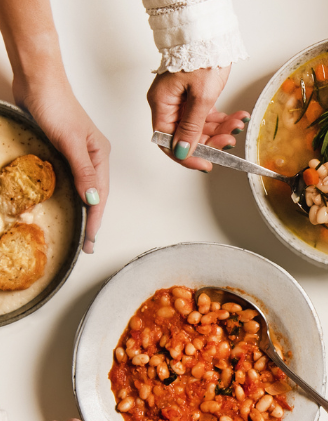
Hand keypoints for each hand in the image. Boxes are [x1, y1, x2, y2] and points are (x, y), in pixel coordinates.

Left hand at [16, 82, 109, 253]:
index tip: (91, 240)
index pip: (102, 194)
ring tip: (82, 229)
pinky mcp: (62, 149)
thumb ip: (84, 171)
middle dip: (94, 220)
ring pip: (85, 187)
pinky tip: (67, 201)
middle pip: (97, 194)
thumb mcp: (71, 141)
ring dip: (84, 209)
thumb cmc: (56, 105)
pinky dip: (71, 193)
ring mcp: (79, 153)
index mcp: (101, 155)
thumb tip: (94, 199)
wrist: (38, 81)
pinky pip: (70, 178)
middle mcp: (93, 156)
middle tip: (88, 244)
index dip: (96, 219)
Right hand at [147, 67, 248, 171]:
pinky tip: (237, 117)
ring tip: (237, 124)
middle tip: (229, 141)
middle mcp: (169, 105)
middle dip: (210, 141)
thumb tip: (182, 151)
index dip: (186, 156)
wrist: (209, 36)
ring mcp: (182, 102)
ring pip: (201, 128)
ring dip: (221, 130)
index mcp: (162, 104)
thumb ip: (192, 127)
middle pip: (187, 136)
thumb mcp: (200, 97)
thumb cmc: (200, 58)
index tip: (205, 164)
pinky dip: (223, 120)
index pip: (167, 141)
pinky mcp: (196, 98)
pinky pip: (208, 117)